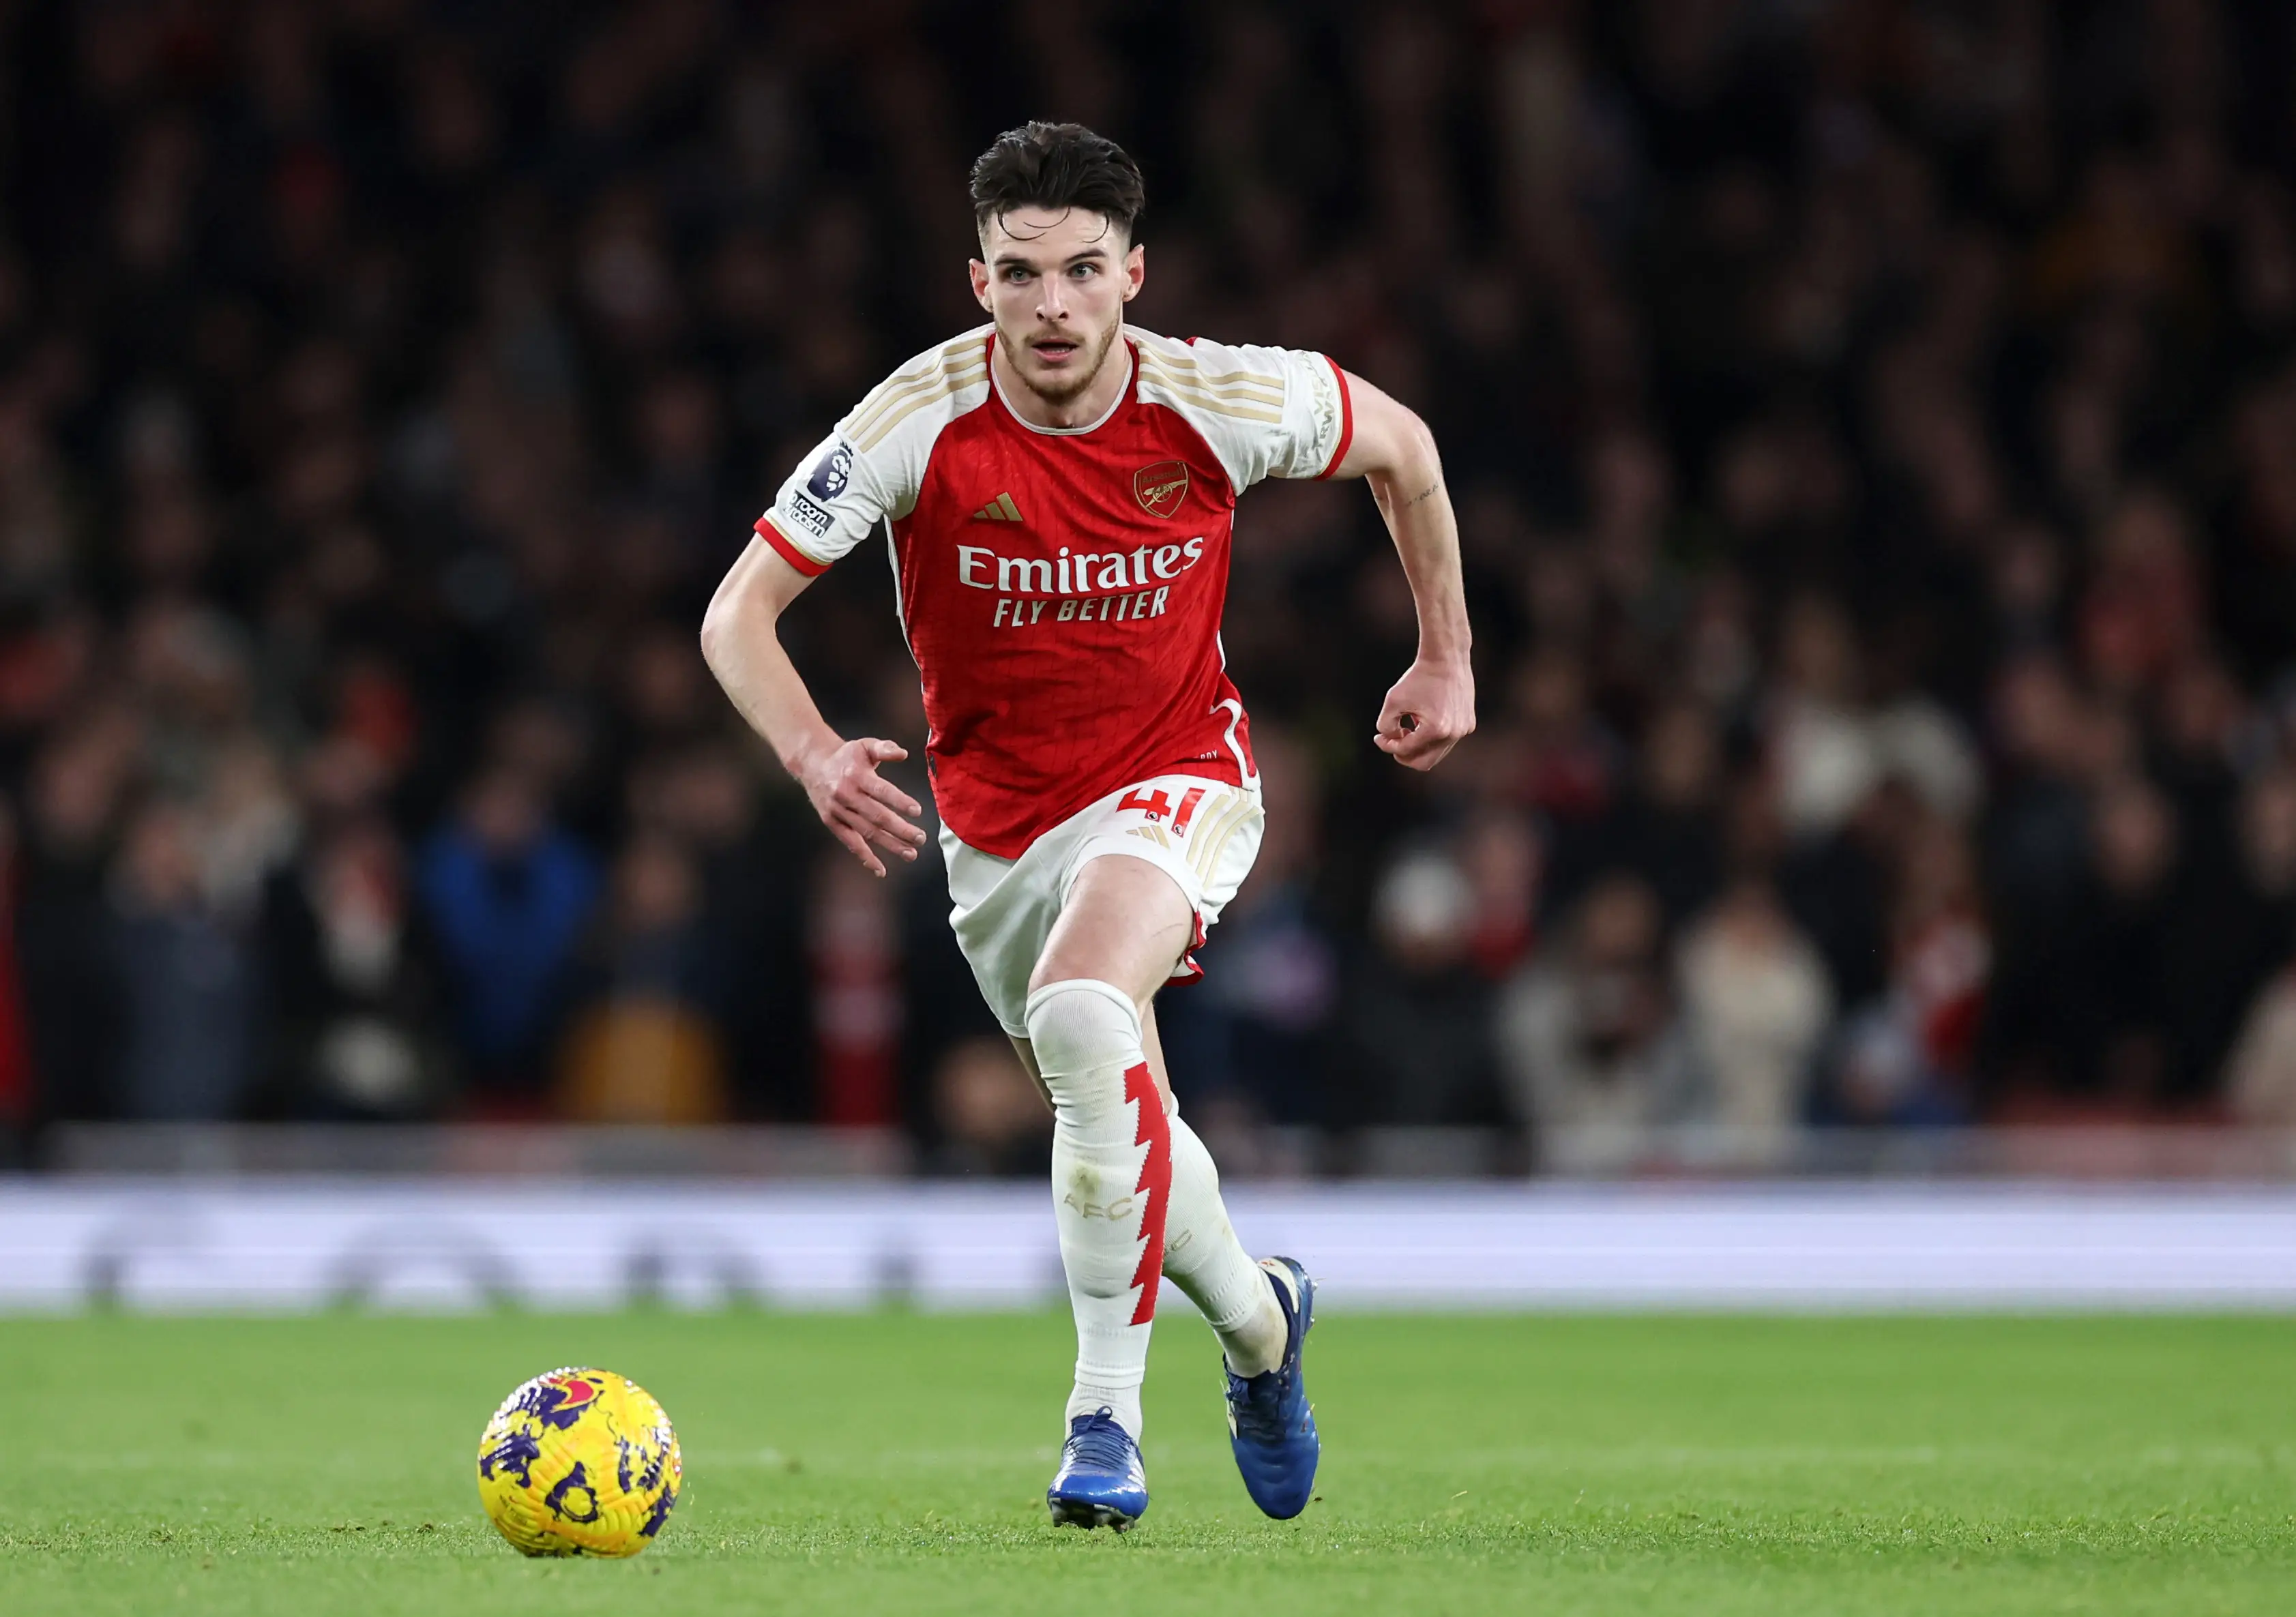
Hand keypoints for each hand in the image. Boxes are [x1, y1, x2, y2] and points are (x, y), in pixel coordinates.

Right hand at [798, 737, 927, 875]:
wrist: (813, 764)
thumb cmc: (847, 756)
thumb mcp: (865, 745)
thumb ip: (885, 748)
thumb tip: (904, 754)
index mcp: (857, 775)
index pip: (881, 791)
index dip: (899, 801)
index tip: (918, 811)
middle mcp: (846, 795)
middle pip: (876, 816)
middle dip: (900, 829)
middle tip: (921, 838)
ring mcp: (838, 811)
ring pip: (867, 832)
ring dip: (890, 845)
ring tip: (911, 854)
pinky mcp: (832, 823)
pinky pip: (850, 843)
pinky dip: (865, 857)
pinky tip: (881, 869)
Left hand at [1374, 657, 1474, 770]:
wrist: (1446, 658)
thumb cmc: (1418, 677)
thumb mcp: (1393, 700)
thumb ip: (1386, 726)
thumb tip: (1390, 741)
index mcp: (1436, 730)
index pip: (1406, 751)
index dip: (1388, 746)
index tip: (1378, 737)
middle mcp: (1454, 734)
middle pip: (1424, 762)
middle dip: (1405, 755)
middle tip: (1392, 743)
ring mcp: (1464, 730)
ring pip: (1436, 752)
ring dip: (1419, 745)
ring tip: (1408, 726)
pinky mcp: (1468, 723)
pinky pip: (1447, 740)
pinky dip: (1432, 736)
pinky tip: (1423, 718)